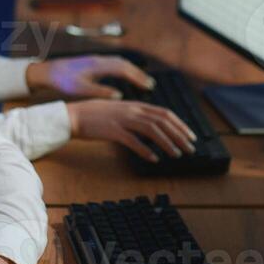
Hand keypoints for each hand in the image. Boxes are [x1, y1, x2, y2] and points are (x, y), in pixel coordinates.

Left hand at [25, 55, 154, 99]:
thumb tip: (119, 96)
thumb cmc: (62, 81)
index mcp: (98, 66)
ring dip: (132, 71)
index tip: (149, 86)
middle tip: (151, 85)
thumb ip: (101, 92)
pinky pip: (113, 63)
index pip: (124, 70)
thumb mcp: (81, 89)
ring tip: (141, 81)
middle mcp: (99, 60)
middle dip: (139, 74)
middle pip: (125, 64)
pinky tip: (124, 77)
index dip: (138, 78)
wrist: (46, 71)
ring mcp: (96, 60)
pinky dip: (123, 69)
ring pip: (119, 62)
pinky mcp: (92, 62)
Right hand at [68, 100, 196, 161]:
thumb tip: (150, 126)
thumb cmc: (95, 115)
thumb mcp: (119, 111)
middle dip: (179, 135)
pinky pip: (133, 141)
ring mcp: (122, 120)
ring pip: (152, 130)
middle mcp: (132, 110)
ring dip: (167, 143)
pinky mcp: (113, 131)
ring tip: (177, 154)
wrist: (73, 116)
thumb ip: (135, 115)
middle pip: (162, 121)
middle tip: (190, 148)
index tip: (190, 136)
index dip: (180, 124)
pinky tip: (153, 159)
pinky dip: (145, 150)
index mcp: (135, 105)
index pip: (164, 112)